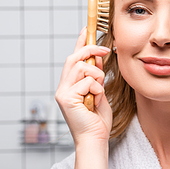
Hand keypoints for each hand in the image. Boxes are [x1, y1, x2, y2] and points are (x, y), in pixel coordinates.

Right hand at [55, 27, 112, 146]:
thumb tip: (98, 57)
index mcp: (70, 84)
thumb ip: (96, 76)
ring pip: (83, 68)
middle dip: (91, 50)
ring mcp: (63, 93)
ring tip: (100, 92)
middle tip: (106, 50)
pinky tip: (96, 102)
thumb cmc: (97, 119)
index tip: (87, 29)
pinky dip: (98, 90)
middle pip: (74, 58)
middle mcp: (63, 87)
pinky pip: (88, 82)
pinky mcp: (66, 99)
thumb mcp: (100, 92)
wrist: (95, 139)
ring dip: (98, 76)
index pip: (73, 58)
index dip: (80, 42)